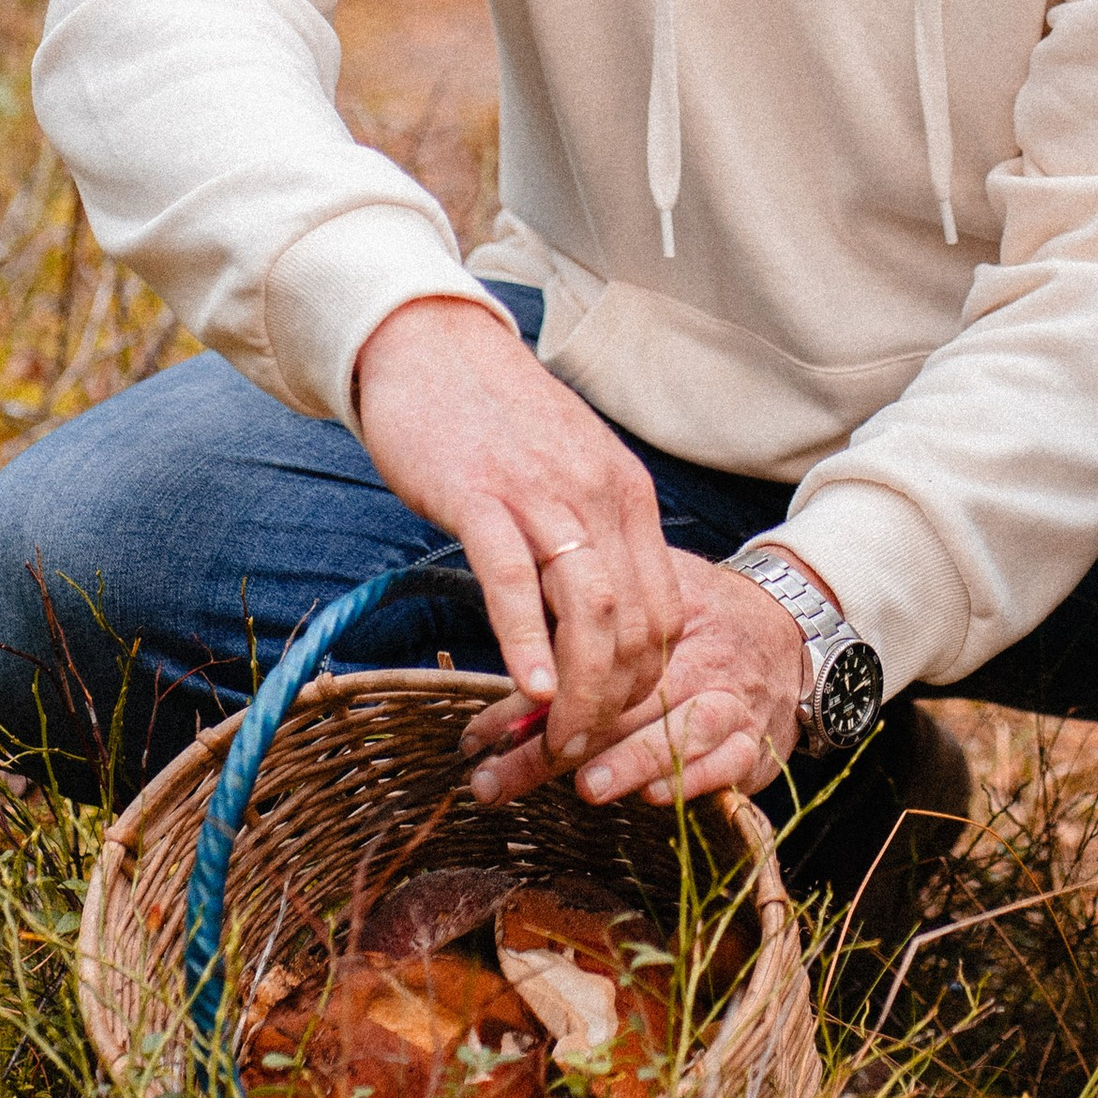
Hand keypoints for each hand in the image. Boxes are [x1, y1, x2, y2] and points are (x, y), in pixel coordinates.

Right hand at [351, 294, 684, 778]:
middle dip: (614, 703)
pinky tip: (525, 688)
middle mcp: (601, 497)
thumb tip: (590, 627)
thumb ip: (586, 540)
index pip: (666, 613)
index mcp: (629, 497)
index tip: (611, 725)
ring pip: (589, 613)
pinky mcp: (481, 495)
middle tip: (579, 752)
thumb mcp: (567, 476)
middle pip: (636, 625)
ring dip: (578, 691)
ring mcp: (543, 495)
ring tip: (555, 742)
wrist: (431, 345)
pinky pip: (516, 581)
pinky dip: (527, 641)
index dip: (644, 683)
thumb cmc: (494, 420)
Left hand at [462, 549, 810, 809]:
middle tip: (496, 781)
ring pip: (680, 731)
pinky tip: (650, 796)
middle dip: (553, 748)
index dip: (529, 701)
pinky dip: (692, 780)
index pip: (586, 658)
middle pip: (619, 704)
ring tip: (584, 787)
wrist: (797, 625)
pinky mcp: (758, 743)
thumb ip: (586, 619)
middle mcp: (696, 660)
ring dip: (630, 760)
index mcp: (658, 620)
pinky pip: (728, 763)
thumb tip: (509, 652)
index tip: (478, 737)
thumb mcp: (649, 593)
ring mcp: (732, 702)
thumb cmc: (704, 613)